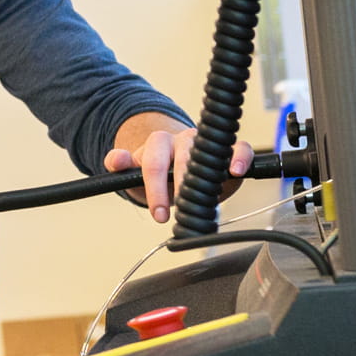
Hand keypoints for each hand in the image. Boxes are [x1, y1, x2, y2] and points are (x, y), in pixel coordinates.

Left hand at [105, 123, 255, 224]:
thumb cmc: (159, 175)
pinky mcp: (229, 149)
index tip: (158, 214)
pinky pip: (238, 146)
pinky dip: (239, 156)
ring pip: (207, 150)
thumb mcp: (136, 175)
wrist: (178, 169)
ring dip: (207, 170)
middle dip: (180, 185)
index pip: (153, 162)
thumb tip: (115, 160)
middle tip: (180, 208)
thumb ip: (122, 168)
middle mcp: (183, 140)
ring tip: (208, 192)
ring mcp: (206, 143)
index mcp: (158, 145)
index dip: (154, 188)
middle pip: (181, 157)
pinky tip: (236, 170)